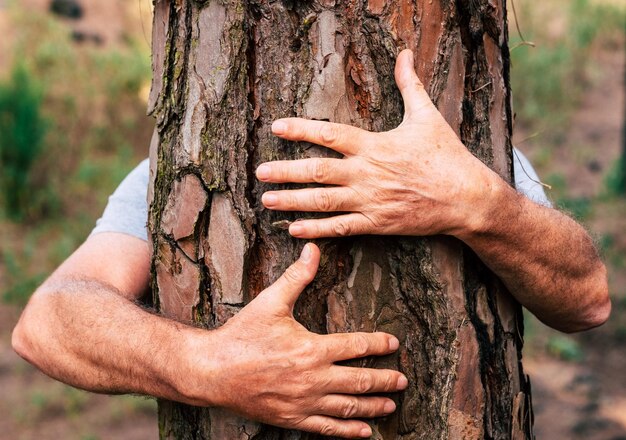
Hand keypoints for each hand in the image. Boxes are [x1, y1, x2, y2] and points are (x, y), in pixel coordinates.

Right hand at [187, 243, 406, 437]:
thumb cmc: (242, 335)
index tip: (394, 344)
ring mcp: (304, 403)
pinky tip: (364, 432)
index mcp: (312, 349)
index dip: (379, 344)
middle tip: (402, 380)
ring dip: (373, 406)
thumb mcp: (270, 302)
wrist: (212, 372)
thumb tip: (313, 249)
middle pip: (360, 381)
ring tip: (390, 405)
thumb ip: (297, 277)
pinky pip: (327, 429)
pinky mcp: (292, 419)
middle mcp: (313, 379)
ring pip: (348, 407)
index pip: (356, 346)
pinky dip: (348, 431)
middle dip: (385, 380)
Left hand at [256, 49, 499, 238]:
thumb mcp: (427, 115)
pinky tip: (293, 228)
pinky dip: (316, 230)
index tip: (276, 127)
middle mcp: (366, 173)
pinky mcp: (376, 224)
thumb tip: (405, 53)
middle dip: (285, 171)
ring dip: (292, 201)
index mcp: (374, 145)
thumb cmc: (446, 155)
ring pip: (323, 202)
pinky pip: (340, 228)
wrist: (466, 197)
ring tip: (267, 199)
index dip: (300, 130)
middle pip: (317, 171)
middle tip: (259, 173)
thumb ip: (409, 84)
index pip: (329, 134)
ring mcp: (369, 201)